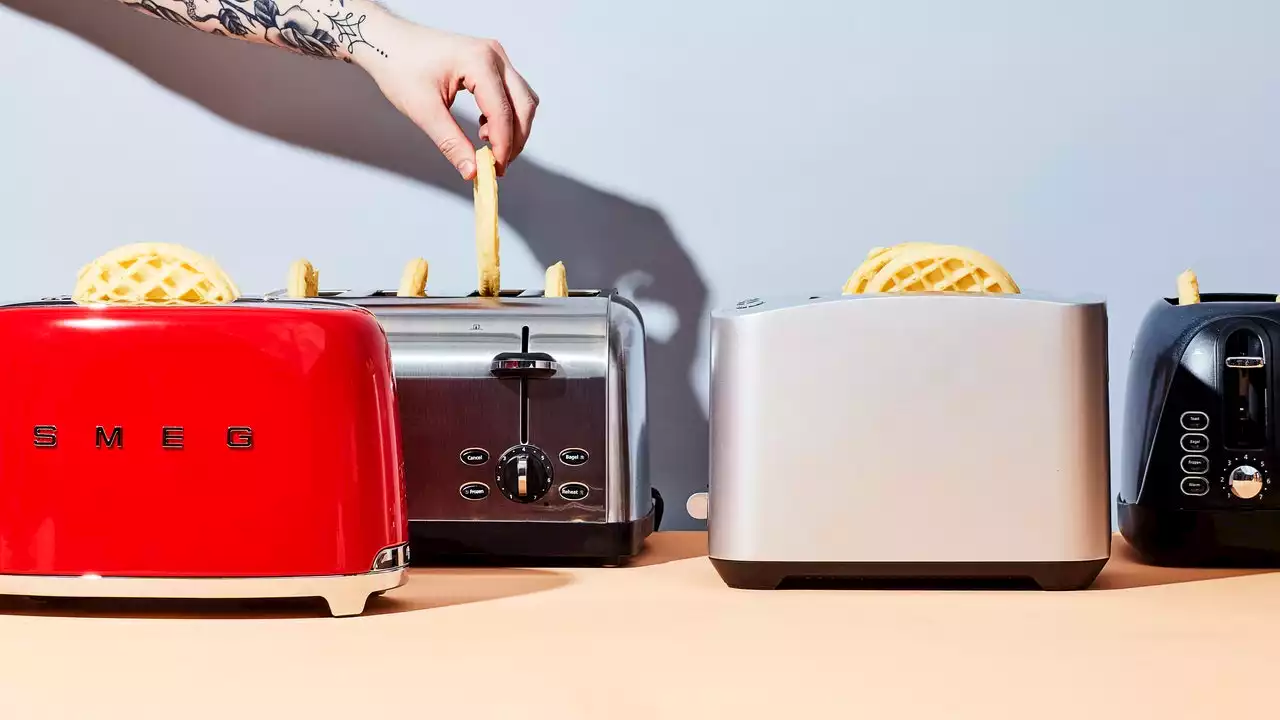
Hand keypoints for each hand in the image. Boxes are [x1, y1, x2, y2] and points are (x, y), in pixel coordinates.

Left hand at [357, 20, 538, 179]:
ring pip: (522, 99)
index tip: (495, 170)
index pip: (502, 111)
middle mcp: (494, 54)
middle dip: (515, 139)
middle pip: (523, 105)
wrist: (387, 43)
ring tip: (486, 143)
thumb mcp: (424, 111)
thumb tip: (473, 171)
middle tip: (497, 164)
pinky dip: (506, 114)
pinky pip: (512, 93)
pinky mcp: (491, 62)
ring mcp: (495, 56)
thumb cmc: (399, 67)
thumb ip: (452, 143)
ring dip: (513, 126)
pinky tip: (484, 126)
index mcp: (478, 60)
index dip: (503, 145)